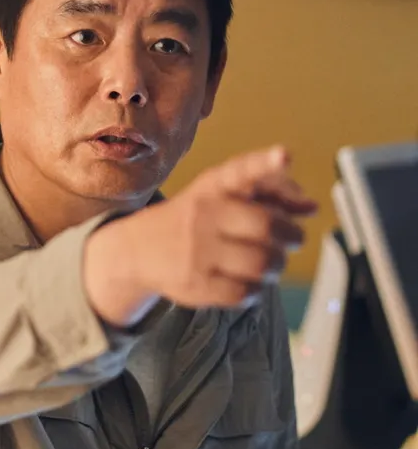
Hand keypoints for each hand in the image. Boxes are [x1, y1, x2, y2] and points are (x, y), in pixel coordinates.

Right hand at [83, 146, 317, 327]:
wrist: (136, 250)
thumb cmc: (194, 218)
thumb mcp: (222, 197)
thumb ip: (269, 196)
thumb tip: (312, 208)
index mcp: (212, 187)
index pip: (240, 171)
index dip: (264, 162)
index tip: (284, 155)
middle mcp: (203, 215)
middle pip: (267, 227)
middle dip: (291, 236)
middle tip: (291, 239)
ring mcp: (197, 251)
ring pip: (263, 263)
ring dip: (277, 264)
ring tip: (269, 262)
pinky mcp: (196, 284)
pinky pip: (247, 292)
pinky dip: (256, 289)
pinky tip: (245, 280)